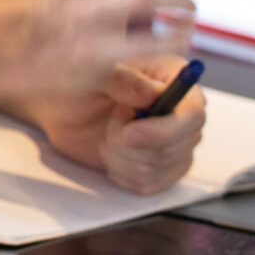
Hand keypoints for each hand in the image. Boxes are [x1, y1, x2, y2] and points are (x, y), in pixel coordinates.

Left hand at [19, 58, 207, 193]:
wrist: (62, 106)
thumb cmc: (76, 79)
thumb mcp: (90, 70)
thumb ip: (120, 78)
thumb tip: (150, 92)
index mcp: (173, 77)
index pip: (193, 114)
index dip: (163, 130)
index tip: (128, 134)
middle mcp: (182, 111)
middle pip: (179, 147)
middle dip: (132, 144)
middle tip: (109, 126)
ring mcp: (177, 141)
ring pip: (161, 168)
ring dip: (122, 157)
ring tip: (107, 136)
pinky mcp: (163, 166)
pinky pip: (149, 184)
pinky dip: (122, 172)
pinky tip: (111, 153)